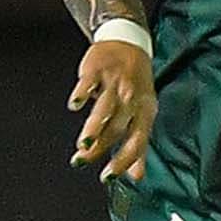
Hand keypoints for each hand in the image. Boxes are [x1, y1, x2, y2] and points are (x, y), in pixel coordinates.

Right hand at [67, 38, 156, 182]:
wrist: (129, 43)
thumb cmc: (136, 85)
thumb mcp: (143, 113)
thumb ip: (138, 145)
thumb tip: (136, 177)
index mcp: (145, 111)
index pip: (137, 140)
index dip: (123, 160)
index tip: (107, 177)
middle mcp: (132, 97)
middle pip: (117, 127)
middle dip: (100, 147)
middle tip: (81, 161)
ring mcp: (115, 82)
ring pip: (105, 108)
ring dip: (94, 127)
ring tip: (82, 144)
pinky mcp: (98, 68)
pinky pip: (89, 82)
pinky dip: (83, 93)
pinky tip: (75, 105)